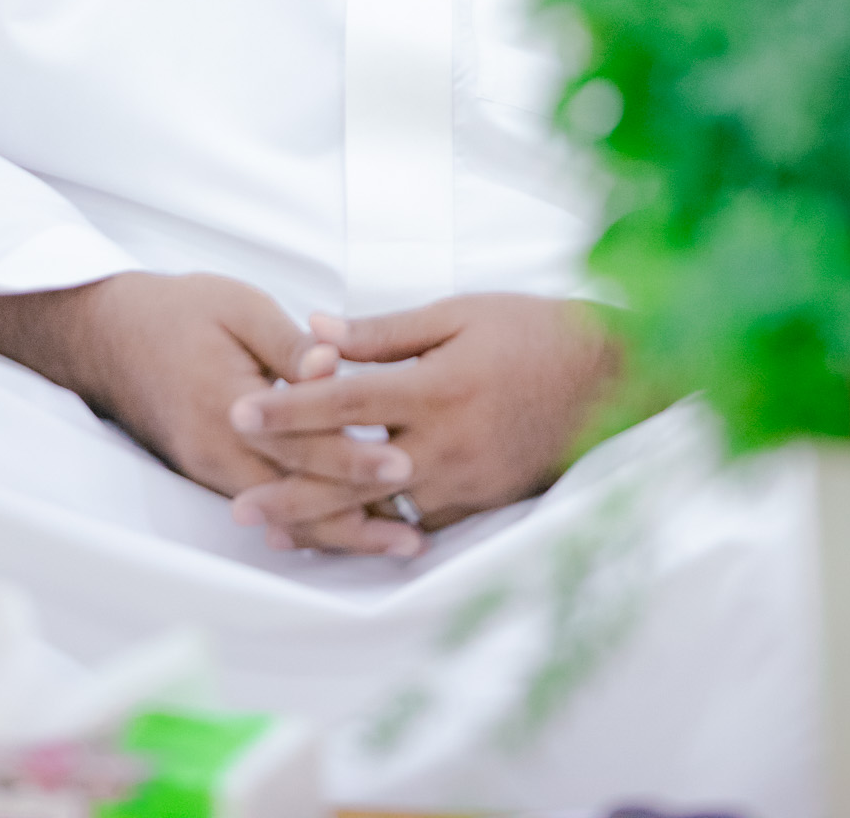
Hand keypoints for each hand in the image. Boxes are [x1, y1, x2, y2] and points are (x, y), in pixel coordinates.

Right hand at [0, 274, 421, 553]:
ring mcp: (210, 470)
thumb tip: (337, 366)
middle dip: (358, 521)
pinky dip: (308, 522)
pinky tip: (346, 530)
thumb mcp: (238, 307)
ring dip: (339, 532)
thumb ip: (289, 344)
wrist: (107, 334)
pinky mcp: (211, 473)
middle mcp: (216, 453)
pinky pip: (267, 506)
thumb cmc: (178, 311)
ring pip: (283, 515)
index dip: (354, 457)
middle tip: (414, 537)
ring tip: (395, 544)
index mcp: (226, 406)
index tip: (405, 463)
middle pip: (296, 501)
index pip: (300, 444)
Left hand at [229, 292, 620, 550]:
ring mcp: (465, 483)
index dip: (287, 410)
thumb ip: (383, 332)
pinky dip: (375, 532)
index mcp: (435, 388)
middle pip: (350, 476)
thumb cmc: (534, 332)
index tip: (240, 413)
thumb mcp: (459, 313)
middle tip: (236, 505)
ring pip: (379, 513)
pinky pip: (418, 526)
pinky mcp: (482, 505)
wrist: (613, 379)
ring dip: (323, 522)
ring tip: (273, 529)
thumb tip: (316, 330)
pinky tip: (339, 537)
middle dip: (289, 491)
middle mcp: (445, 445)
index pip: (343, 404)